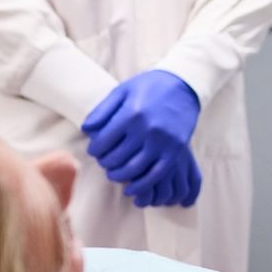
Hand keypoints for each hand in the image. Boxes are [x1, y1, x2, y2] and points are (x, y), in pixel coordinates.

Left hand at [82, 71, 201, 208]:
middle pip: (115, 158)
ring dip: (118, 175)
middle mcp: (147, 128)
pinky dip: (141, 185)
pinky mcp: (176, 149)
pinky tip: (131, 187)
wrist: (184, 84)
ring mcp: (163, 140)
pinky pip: (156, 174)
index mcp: (131, 113)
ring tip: (115, 173)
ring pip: (133, 169)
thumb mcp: (122, 91)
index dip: (94, 149)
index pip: (102, 143)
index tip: (96, 149)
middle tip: (105, 160)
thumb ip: (102, 110)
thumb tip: (86, 130)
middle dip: (105, 162)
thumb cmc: (149, 87)